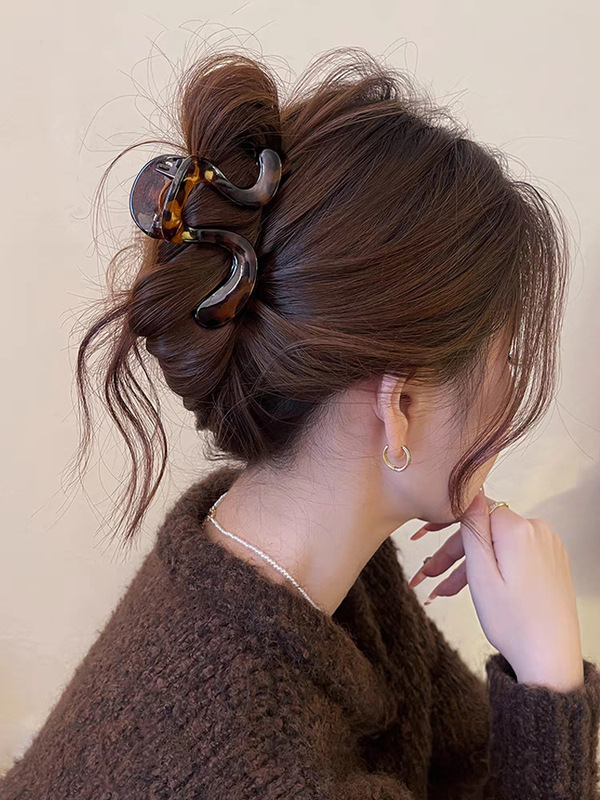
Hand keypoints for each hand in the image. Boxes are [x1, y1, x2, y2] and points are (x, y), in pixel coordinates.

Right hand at [408, 491, 584, 690]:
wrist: (550, 659)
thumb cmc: (514, 623)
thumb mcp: (481, 574)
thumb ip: (474, 529)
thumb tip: (470, 491)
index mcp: (519, 530)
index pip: (474, 513)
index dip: (447, 528)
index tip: (423, 539)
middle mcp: (538, 531)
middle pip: (485, 531)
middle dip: (454, 553)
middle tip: (428, 576)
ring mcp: (547, 546)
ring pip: (497, 546)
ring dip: (470, 566)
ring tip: (444, 591)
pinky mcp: (551, 561)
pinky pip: (513, 556)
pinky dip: (493, 569)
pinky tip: (473, 589)